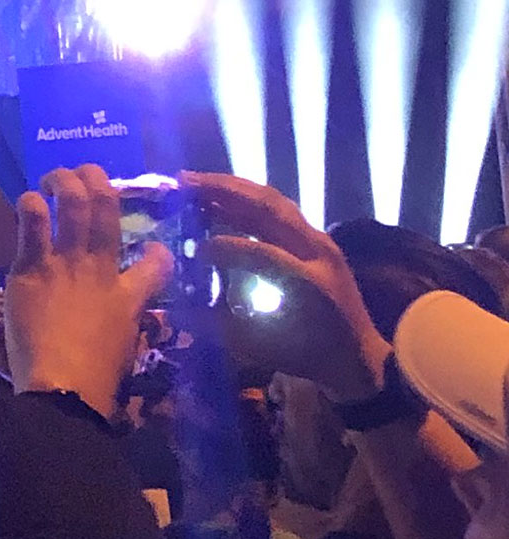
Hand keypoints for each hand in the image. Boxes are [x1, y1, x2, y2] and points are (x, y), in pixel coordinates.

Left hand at [6, 164, 171, 420]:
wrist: (64, 389)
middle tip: (86, 173)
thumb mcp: (125, 347)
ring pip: (73, 204)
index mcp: (129, 295)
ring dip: (64, 182)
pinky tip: (28, 200)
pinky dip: (31, 204)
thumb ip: (126, 321)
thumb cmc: (95, 379)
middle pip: (107, 210)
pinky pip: (32, 223)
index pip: (155, 262)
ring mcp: (66, 264)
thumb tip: (124, 315)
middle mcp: (100, 270)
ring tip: (54, 177)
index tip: (153, 246)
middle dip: (98, 181)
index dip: (156, 250)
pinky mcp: (31, 269)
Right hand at [180, 171, 389, 402]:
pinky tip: (223, 200)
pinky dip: (248, 200)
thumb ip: (221, 327)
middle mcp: (317, 253)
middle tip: (184, 181)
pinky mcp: (316, 240)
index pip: (263, 253)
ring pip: (275, 202)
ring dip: (235, 188)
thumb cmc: (309, 357)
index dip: (225, 248)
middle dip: (224, 191)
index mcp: (307, 284)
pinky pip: (280, 210)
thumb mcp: (262, 350)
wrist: (359, 356)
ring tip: (198, 182)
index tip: (194, 249)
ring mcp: (319, 242)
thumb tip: (179, 313)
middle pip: (270, 208)